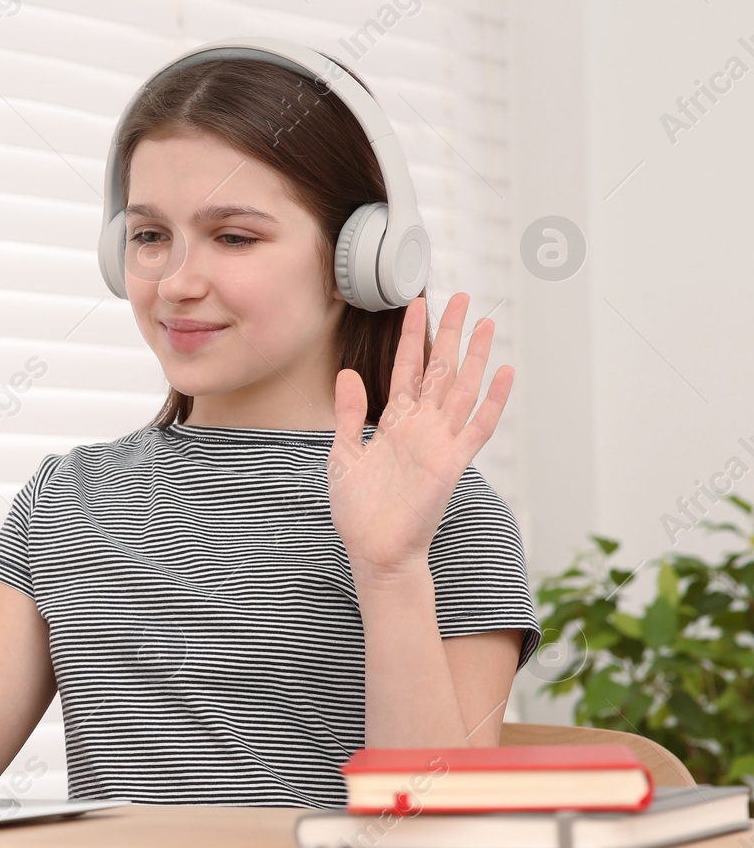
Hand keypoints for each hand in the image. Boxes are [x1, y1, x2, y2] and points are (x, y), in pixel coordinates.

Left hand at [327, 293, 513, 577]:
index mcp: (394, 423)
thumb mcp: (343, 454)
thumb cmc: (358, 510)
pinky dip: (492, 401)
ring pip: (462, 389)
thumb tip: (348, 374)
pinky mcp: (452, 463)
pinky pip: (478, 427)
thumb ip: (349, 414)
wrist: (373, 550)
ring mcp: (440, 443)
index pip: (407, 369)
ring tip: (487, 323)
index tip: (417, 304)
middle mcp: (421, 427)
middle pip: (440, 369)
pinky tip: (503, 373)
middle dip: (450, 333)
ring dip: (475, 357)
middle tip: (461, 297)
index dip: (412, 336)